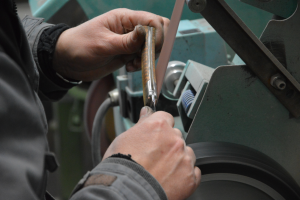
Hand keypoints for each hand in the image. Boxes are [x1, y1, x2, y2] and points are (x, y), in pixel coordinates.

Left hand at [53, 9, 168, 80]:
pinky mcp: (128, 53)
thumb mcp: (103, 44)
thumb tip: (146, 33)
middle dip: (155, 46)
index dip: (157, 35)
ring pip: (152, 46)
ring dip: (147, 57)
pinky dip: (141, 64)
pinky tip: (129, 67)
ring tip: (133, 64)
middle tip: (144, 57)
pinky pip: (143, 57)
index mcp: (124, 18)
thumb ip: (126, 42)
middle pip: (157, 32)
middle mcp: (130, 28)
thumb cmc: (79, 46)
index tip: (151, 49)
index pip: (152, 21)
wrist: (68, 61)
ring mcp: (130, 41)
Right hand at [103, 107, 200, 199]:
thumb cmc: (122, 166)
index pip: (166, 118)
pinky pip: (193, 171)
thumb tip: (146, 113)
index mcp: (159, 126)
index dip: (160, 127)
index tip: (156, 134)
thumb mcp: (125, 138)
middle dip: (168, 144)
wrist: (127, 192)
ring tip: (162, 170)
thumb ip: (141, 124)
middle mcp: (174, 139)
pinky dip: (185, 175)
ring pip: (186, 153)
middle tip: (155, 156)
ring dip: (178, 159)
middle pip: (176, 136)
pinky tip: (171, 179)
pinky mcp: (189, 177)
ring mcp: (184, 158)